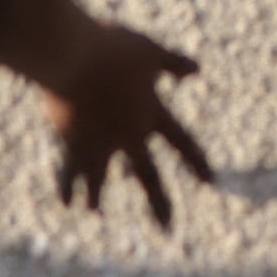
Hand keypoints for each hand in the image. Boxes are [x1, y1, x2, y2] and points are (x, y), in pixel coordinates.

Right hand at [40, 18, 213, 225]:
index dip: (195, 160)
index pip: (180, 141)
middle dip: (158, 202)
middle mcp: (127, 135)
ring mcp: (98, 142)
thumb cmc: (113, 48)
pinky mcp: (70, 140)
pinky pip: (68, 169)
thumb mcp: (148, 50)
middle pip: (147, 175)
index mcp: (151, 112)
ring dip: (97, 194)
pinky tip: (66, 201)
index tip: (211, 181)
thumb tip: (196, 70)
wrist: (72, 56)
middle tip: (167, 228)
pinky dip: (67, 184)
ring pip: (100, 178)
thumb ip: (171, 63)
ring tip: (95, 209)